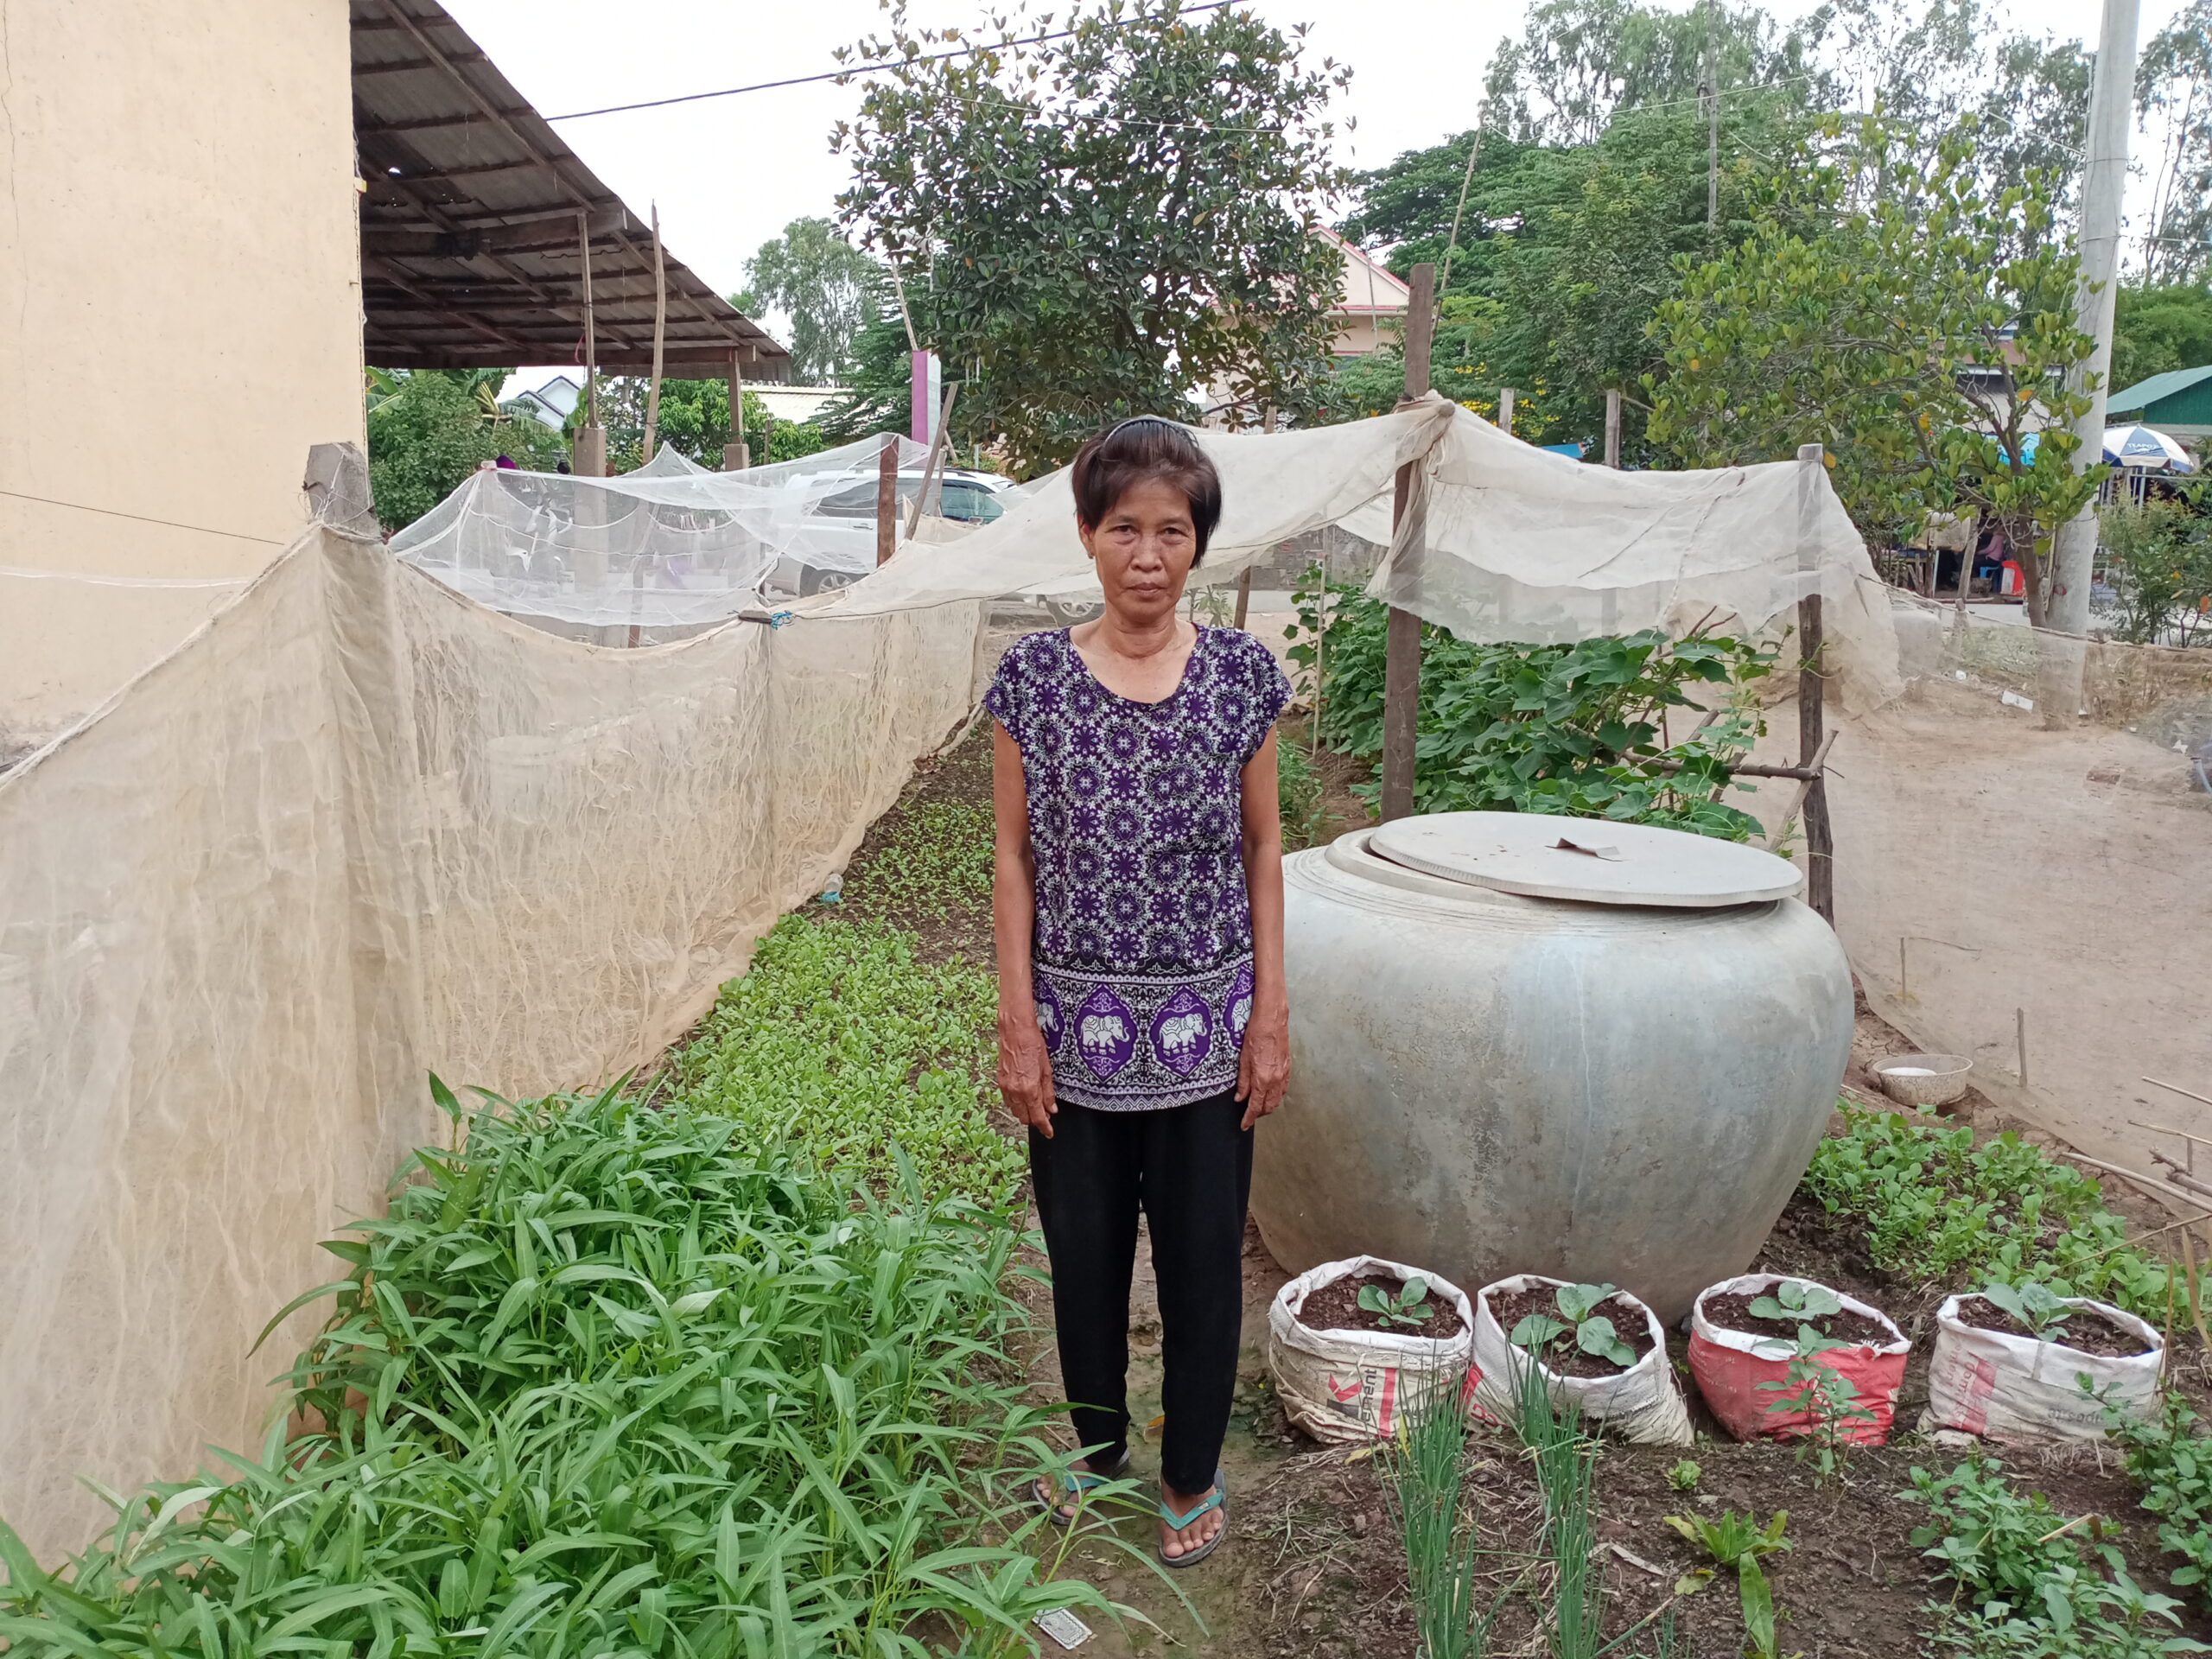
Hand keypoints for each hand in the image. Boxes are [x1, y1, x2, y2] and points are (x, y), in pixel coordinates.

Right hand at [997, 1014, 1057, 1137]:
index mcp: (1028, 1089)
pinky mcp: (1000, 1081)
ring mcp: (1005, 1086)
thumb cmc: (1033, 1043)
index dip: (1044, 1127)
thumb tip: (1051, 1108)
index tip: (1049, 1133)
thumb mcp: (1047, 1068)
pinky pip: (1008, 1100)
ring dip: (1025, 1112)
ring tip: (1036, 1106)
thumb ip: (1048, 1091)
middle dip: (1035, 1119)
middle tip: (1045, 1116)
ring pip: (1015, 1110)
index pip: (1037, 1116)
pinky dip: (1016, 1104)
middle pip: (1024, 1117)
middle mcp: (1015, 1091)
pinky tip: (1024, 1098)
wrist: (1014, 1028)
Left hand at [1236, 997, 1289, 1130]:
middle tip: (1249, 1115)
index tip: (1244, 1124)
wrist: (1272, 1018)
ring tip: (1258, 1105)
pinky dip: (1276, 1095)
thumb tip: (1240, 1097)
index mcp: (1263, 1079)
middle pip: (1269, 1106)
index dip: (1249, 1118)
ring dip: (1268, 1105)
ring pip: (1278, 1099)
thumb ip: (1243, 1081)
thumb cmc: (1256, 1033)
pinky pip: (1284, 1088)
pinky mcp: (1288, 1067)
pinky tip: (1270, 1091)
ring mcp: (1284, 1074)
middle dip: (1259, 1114)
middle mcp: (1276, 1079)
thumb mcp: (1243, 1059)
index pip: (1256, 1106)